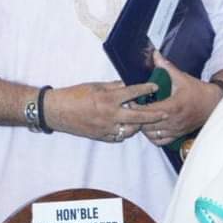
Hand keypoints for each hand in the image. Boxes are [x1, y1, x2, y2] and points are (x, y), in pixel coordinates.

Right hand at [43, 81, 166, 143]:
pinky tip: (127, 127)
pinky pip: (118, 137)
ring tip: (143, 120)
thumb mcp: (95, 86)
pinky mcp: (101, 136)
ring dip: (138, 125)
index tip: (155, 86)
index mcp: (108, 98)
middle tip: (165, 113)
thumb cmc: (74, 95)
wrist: (57, 111)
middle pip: (138, 117)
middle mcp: (109, 114)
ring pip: (130, 130)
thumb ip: (113, 86)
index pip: (133, 92)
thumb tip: (127, 85)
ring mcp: (106, 128)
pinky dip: (124, 132)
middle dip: (154, 115)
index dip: (146, 88)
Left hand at [139, 52, 222, 145]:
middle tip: (131, 110)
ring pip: (151, 135)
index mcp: (172, 107)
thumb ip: (166, 67)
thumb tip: (156, 55)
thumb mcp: (182, 78)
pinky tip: (150, 127)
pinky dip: (152, 136)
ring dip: (143, 128)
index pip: (148, 111)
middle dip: (137, 118)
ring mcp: (175, 130)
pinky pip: (160, 141)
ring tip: (139, 118)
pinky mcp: (177, 135)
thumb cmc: (198, 91)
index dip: (136, 108)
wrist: (214, 104)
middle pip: (146, 125)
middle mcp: (173, 121)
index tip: (131, 101)